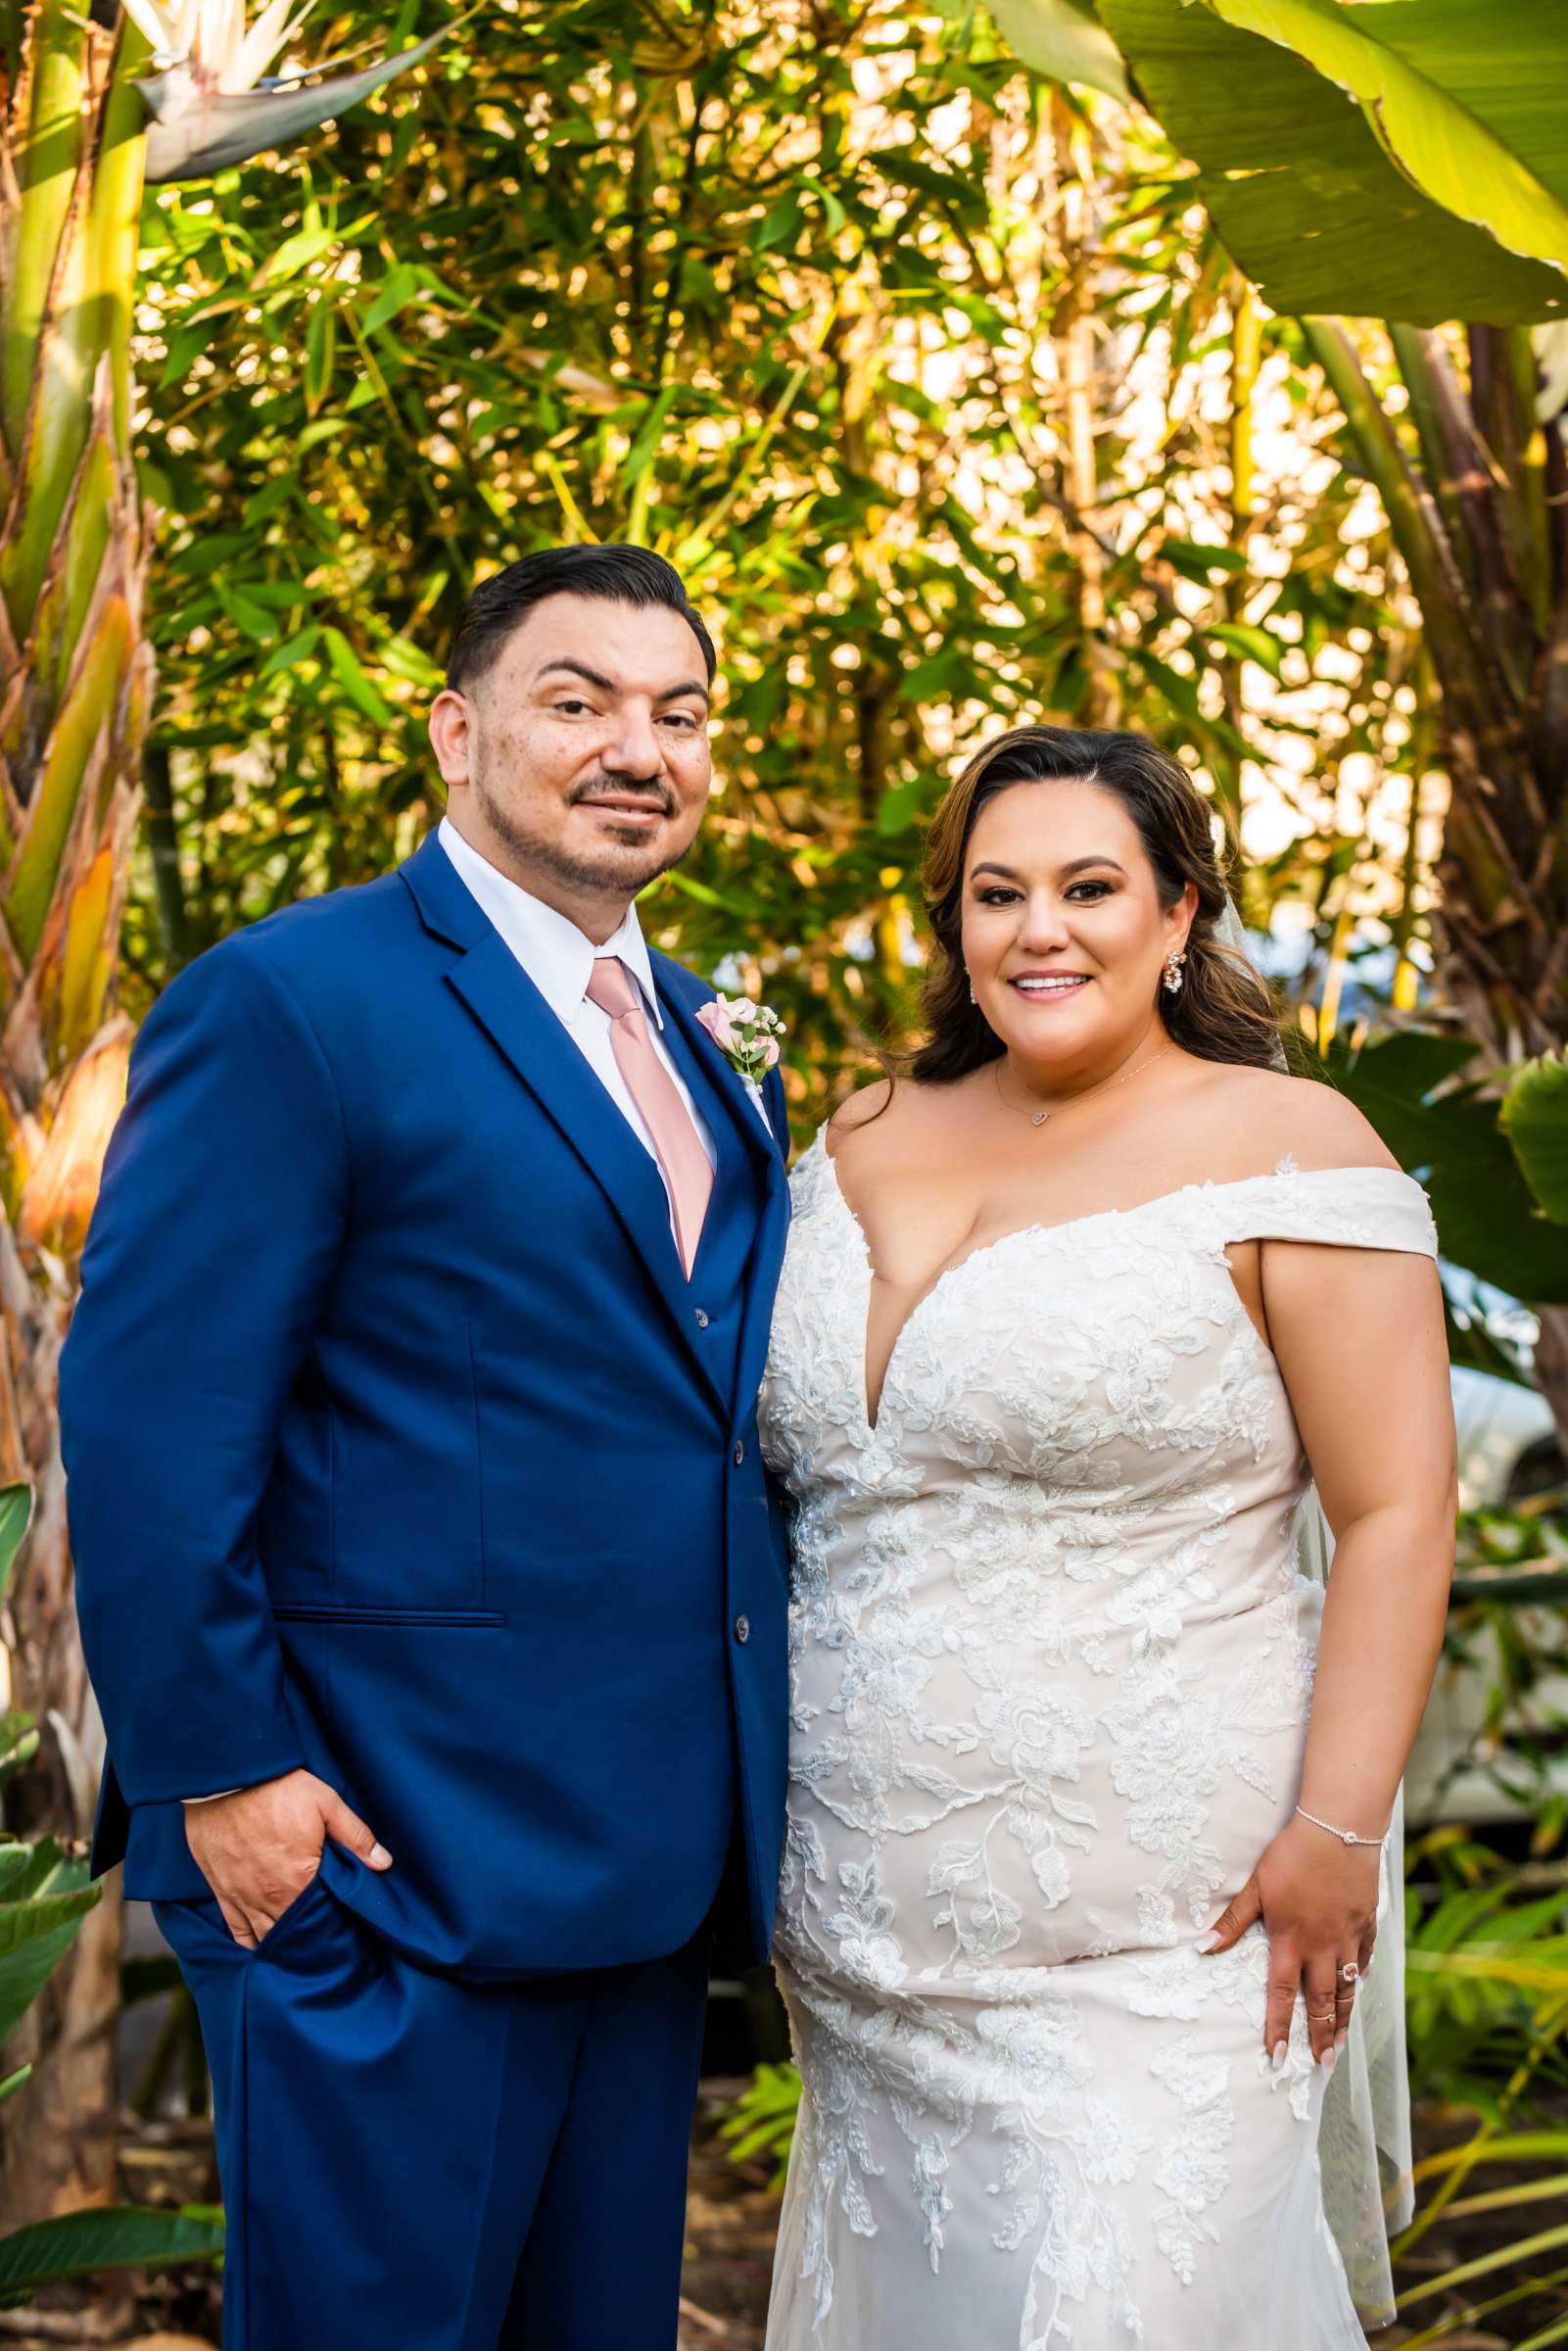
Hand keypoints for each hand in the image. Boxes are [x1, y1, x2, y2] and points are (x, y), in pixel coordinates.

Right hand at [183, 1768, 391, 1948]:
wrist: (227, 1778)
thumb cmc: (278, 1788)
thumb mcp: (326, 1803)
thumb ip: (355, 1836)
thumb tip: (384, 1863)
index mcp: (298, 1878)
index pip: (321, 1919)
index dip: (334, 1928)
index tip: (345, 1934)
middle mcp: (268, 1896)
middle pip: (293, 1934)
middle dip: (309, 1942)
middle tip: (325, 1948)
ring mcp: (241, 1897)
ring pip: (264, 1937)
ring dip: (281, 1946)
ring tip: (299, 1953)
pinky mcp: (222, 1891)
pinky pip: (235, 1930)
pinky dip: (249, 1943)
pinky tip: (262, 1950)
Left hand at [1198, 1815, 1378, 2067]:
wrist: (1339, 1831)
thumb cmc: (1291, 1855)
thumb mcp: (1256, 1886)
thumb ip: (1232, 1921)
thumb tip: (1202, 1947)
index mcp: (1290, 1940)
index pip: (1280, 1994)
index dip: (1277, 2028)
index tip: (1277, 2058)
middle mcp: (1321, 1947)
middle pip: (1320, 2002)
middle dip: (1319, 2036)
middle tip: (1320, 2064)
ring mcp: (1346, 1938)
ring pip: (1346, 1989)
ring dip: (1342, 2019)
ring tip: (1339, 2044)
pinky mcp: (1366, 1925)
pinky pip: (1364, 1960)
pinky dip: (1360, 1979)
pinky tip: (1357, 1989)